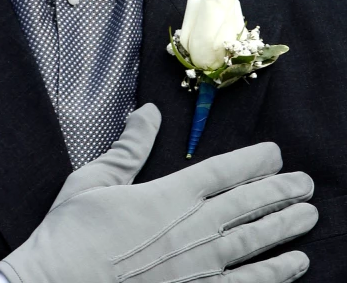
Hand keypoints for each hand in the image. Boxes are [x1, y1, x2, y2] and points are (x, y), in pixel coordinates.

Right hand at [0, 104, 317, 282]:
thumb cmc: (71, 234)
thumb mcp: (93, 181)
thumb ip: (128, 148)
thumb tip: (148, 113)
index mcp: (167, 195)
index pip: (223, 172)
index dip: (254, 161)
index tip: (276, 154)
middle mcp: (191, 228)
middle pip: (248, 205)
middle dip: (280, 191)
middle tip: (304, 183)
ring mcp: (198, 264)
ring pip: (255, 241)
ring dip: (285, 227)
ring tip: (308, 215)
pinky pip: (247, 282)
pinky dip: (275, 273)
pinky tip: (294, 264)